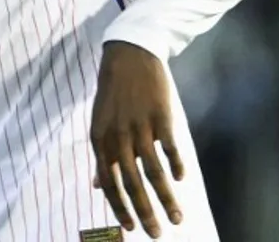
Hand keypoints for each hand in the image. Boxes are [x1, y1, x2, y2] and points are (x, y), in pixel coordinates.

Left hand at [90, 42, 184, 238]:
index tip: (130, 228)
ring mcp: (140, 125)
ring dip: (166, 198)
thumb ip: (102, 155)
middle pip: (132, 182)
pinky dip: (176, 166)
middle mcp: (118, 135)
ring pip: (154, 171)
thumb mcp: (99, 123)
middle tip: (157, 234)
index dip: (119, 207)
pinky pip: (170, 147)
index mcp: (100, 138)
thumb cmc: (114, 93)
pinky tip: (181, 179)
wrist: (129, 55)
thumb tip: (97, 186)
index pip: (108, 182)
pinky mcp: (160, 115)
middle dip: (145, 212)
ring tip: (177, 218)